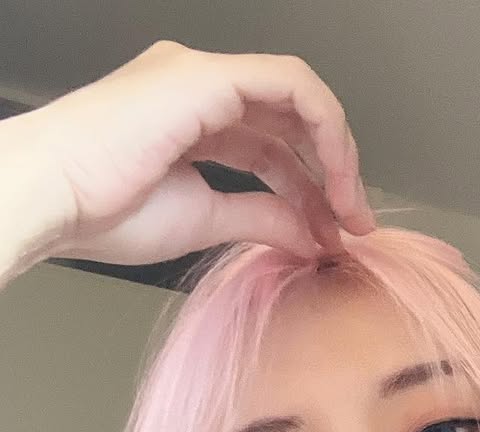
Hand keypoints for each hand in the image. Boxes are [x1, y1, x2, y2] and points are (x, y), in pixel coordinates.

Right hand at [2, 39, 375, 268]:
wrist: (51, 197)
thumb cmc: (100, 209)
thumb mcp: (204, 219)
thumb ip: (260, 219)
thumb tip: (309, 235)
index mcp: (193, 117)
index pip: (273, 145)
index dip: (313, 188)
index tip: (335, 233)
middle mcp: (201, 89)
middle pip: (293, 122)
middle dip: (335, 173)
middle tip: (356, 225)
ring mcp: (205, 76)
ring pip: (300, 99)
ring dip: (337, 156)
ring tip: (350, 212)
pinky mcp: (208, 77)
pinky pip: (292, 87)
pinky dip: (326, 130)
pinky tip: (336, 179)